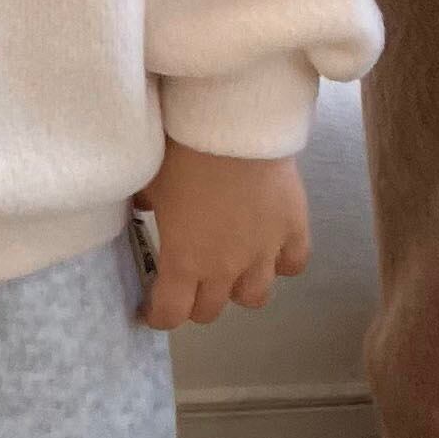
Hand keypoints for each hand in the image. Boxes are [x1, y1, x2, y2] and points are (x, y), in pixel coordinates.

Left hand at [133, 140, 309, 330]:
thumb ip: (144, 204)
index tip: (151, 308)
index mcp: (184, 260)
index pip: (171, 313)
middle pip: (211, 309)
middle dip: (194, 301)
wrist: (232, 121)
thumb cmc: (181, 149)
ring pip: (254, 297)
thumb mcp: (149, 179)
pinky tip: (270, 248)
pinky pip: (294, 265)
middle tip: (187, 281)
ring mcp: (264, 252)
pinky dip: (281, 262)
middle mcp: (226, 268)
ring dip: (238, 288)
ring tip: (231, 267)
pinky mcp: (294, 230)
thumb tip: (144, 210)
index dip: (159, 315)